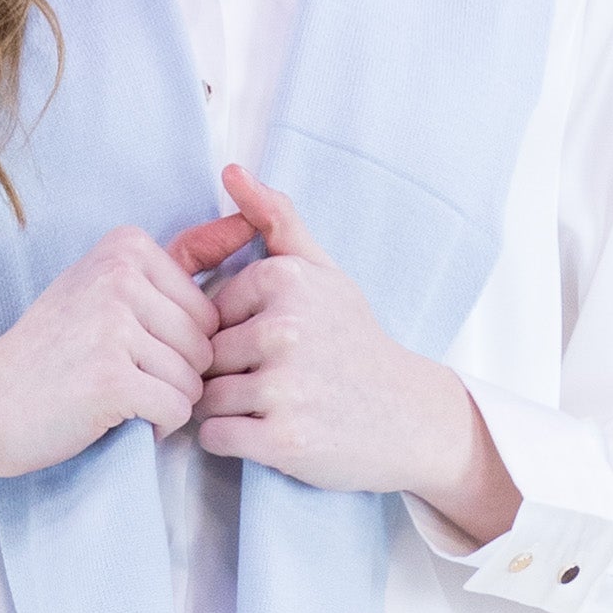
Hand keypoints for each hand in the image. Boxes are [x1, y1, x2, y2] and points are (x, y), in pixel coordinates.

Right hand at [0, 226, 213, 478]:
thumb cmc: (52, 350)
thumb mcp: (108, 286)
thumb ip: (180, 259)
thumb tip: (246, 224)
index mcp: (125, 246)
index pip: (206, 308)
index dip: (176, 344)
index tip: (123, 346)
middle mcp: (120, 276)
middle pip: (204, 345)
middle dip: (174, 375)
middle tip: (117, 376)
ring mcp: (114, 325)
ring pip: (193, 381)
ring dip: (163, 402)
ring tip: (113, 396)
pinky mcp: (112, 378)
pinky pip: (176, 410)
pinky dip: (156, 426)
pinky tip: (115, 416)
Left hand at [184, 164, 517, 537]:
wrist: (408, 417)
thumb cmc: (355, 343)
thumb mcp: (324, 273)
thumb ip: (276, 220)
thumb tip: (230, 171)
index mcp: (285, 279)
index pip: (208, 313)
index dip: (233, 335)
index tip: (276, 347)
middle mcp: (283, 328)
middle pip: (205, 357)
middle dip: (227, 375)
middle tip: (277, 382)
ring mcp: (284, 386)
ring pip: (205, 399)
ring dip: (228, 411)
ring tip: (274, 408)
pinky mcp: (282, 439)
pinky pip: (215, 438)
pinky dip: (231, 442)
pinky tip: (269, 434)